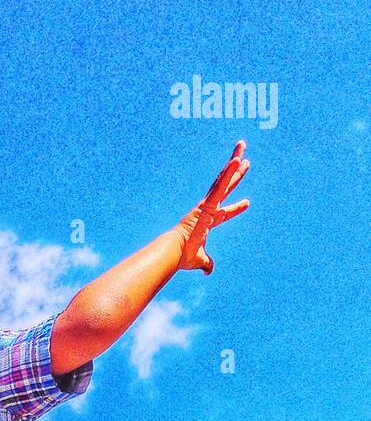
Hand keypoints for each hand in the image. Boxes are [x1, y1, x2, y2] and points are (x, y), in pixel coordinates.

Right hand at [176, 141, 250, 274]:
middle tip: (245, 160)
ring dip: (233, 164)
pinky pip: (220, 185)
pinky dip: (228, 173)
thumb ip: (207, 264)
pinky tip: (237, 160)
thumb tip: (208, 272)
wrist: (174, 252)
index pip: (225, 213)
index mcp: (208, 222)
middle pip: (225, 187)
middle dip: (236, 174)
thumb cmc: (183, 257)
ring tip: (242, 148)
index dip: (236, 209)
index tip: (248, 203)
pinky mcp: (207, 204)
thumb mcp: (200, 261)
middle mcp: (208, 209)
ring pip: (223, 180)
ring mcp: (207, 204)